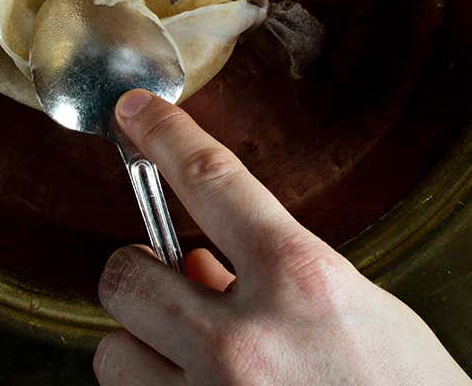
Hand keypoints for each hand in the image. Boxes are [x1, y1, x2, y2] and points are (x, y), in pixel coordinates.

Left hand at [94, 90, 470, 384]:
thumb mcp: (358, 308)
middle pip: (126, 275)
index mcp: (303, 281)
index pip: (209, 179)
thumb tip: (195, 265)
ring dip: (143, 347)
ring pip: (113, 353)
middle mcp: (248, 341)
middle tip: (171, 284)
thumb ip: (274, 276)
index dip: (163, 134)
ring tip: (189, 356)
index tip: (135, 114)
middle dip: (141, 274)